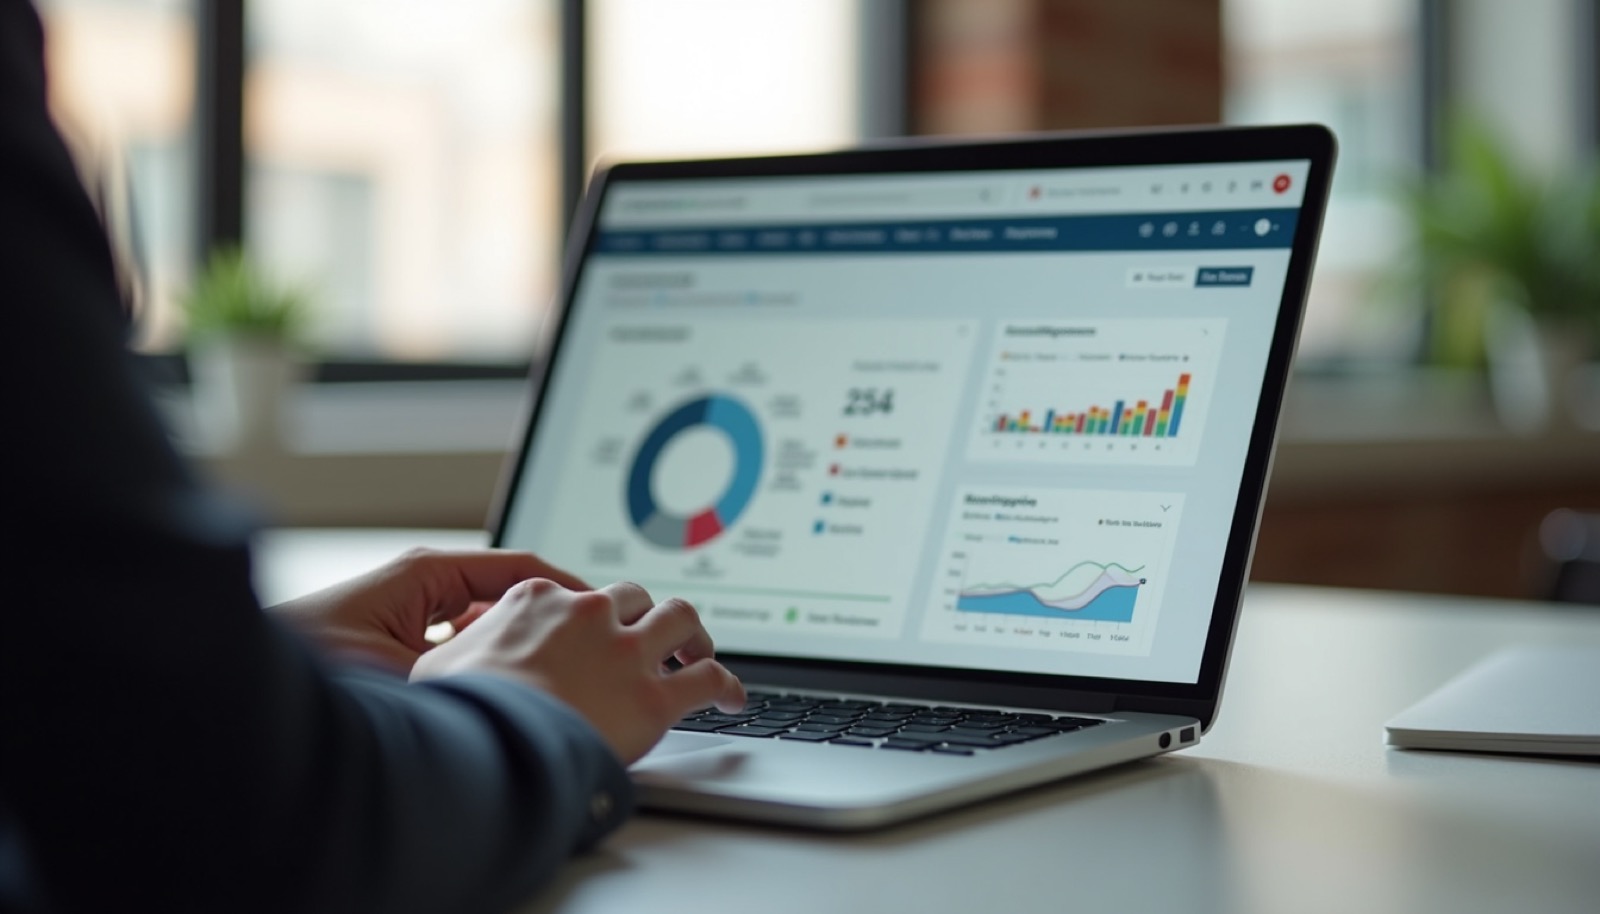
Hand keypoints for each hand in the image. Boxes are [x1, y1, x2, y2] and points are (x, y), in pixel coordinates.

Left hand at [269, 548, 587, 672]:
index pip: (520, 568)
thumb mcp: (397, 666)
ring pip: (485, 626)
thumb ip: (462, 672)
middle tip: (591, 646)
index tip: (606, 609)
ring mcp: (410, 616)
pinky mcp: (398, 645)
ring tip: (557, 670)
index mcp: (426, 573)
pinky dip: (484, 665)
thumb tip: (516, 685)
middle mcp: (421, 586)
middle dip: (548, 620)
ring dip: (515, 646)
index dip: (568, 589)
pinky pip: (459, 650)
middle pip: (507, 596)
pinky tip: (501, 694)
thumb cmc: (305, 661)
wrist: (242, 684)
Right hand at [411, 579, 745, 763]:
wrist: (490, 747)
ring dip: (695, 634)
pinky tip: (733, 699)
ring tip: (700, 652)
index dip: (592, 615)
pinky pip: (709, 679)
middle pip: (635, 598)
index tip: (596, 631)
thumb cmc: (459, 712)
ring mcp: (628, 653)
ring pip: (682, 620)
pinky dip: (728, 686)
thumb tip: (451, 658)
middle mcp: (590, 614)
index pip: (577, 595)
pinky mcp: (656, 698)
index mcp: (539, 600)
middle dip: (647, 615)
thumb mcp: (442, 666)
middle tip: (655, 638)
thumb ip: (461, 651)